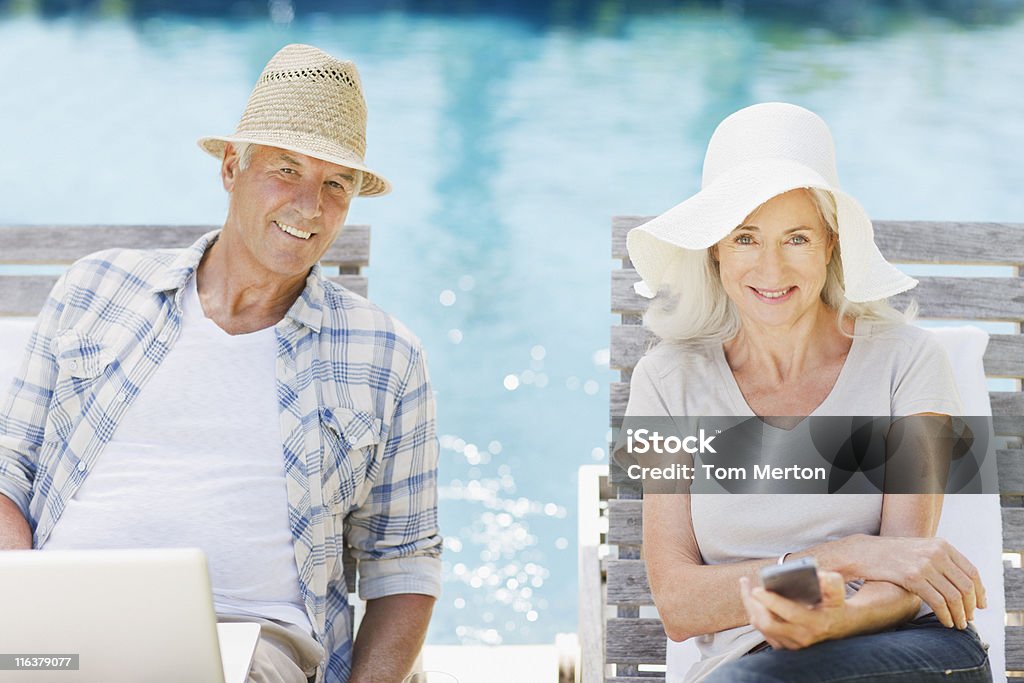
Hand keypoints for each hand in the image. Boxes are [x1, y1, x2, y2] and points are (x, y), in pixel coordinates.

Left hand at [740, 570, 847, 649]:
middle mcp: (803, 637)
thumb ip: (831, 582)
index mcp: (816, 623)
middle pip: (768, 624)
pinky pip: (762, 631)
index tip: (757, 589)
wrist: (840, 626)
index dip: (771, 601)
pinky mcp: (784, 646)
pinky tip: (753, 600)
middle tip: (747, 585)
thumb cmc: (834, 604)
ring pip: (761, 627)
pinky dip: (755, 614)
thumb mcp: (838, 591)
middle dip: (753, 604)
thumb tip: (817, 575)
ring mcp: (792, 644)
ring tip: (746, 588)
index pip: (789, 613)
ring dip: (751, 607)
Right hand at [860, 536, 985, 628]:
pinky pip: (938, 601)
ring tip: (958, 624)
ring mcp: (924, 564)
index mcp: (942, 545)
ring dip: (960, 615)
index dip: (980, 592)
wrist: (864, 552)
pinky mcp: (912, 577)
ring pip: (954, 596)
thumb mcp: (921, 550)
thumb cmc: (893, 555)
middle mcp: (936, 552)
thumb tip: (964, 586)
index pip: (972, 572)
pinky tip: (945, 622)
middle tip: (968, 619)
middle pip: (966, 586)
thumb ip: (942, 562)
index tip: (981, 606)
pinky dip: (945, 615)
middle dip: (970, 606)